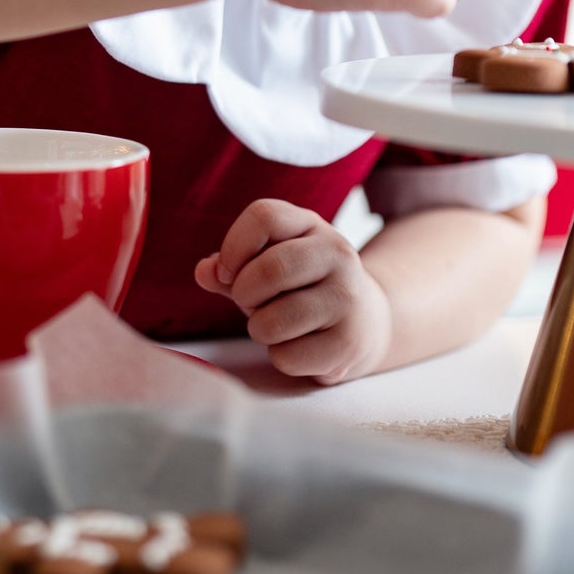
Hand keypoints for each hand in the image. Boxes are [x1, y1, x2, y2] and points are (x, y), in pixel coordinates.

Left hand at [193, 199, 392, 384]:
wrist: (369, 321)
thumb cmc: (303, 290)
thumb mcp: (271, 264)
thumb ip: (232, 267)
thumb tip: (205, 272)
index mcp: (310, 225)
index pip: (264, 216)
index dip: (233, 247)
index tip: (228, 272)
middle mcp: (337, 254)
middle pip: (269, 270)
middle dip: (243, 295)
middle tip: (249, 303)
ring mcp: (346, 298)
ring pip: (272, 322)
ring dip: (259, 330)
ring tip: (277, 325)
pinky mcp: (347, 342)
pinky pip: (286, 357)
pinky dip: (281, 357)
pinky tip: (300, 346)